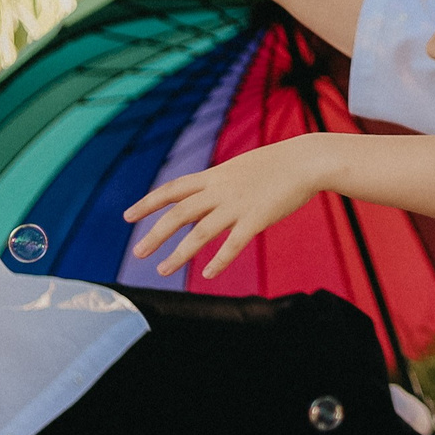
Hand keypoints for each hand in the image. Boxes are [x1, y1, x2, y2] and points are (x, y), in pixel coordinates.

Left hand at [124, 137, 333, 278]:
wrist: (306, 160)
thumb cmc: (279, 165)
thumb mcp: (241, 169)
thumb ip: (222, 185)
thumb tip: (208, 197)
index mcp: (215, 177)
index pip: (172, 189)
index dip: (148, 203)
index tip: (128, 216)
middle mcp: (220, 191)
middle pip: (179, 213)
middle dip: (155, 233)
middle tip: (137, 253)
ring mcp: (237, 205)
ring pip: (200, 232)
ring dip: (178, 253)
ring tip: (161, 270)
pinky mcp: (257, 219)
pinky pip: (233, 243)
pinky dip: (219, 260)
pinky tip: (207, 274)